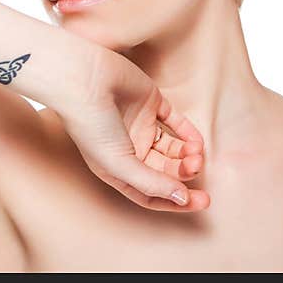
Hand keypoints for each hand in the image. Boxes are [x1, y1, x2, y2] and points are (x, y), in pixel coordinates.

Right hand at [56, 48, 209, 211]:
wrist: (84, 81)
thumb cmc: (91, 125)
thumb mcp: (118, 164)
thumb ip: (151, 183)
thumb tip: (181, 198)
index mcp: (117, 169)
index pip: (151, 192)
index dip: (174, 200)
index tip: (199, 201)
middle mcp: (130, 149)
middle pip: (166, 170)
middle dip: (184, 173)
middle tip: (197, 169)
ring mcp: (141, 125)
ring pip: (173, 147)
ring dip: (188, 154)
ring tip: (195, 154)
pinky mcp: (150, 103)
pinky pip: (175, 122)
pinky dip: (188, 132)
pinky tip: (196, 141)